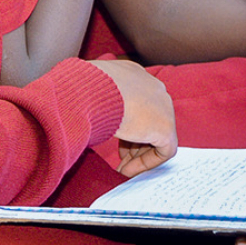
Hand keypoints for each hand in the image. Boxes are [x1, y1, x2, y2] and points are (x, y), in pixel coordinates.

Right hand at [92, 57, 175, 176]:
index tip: (115, 138)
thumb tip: (79, 109)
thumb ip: (94, 100)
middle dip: (134, 140)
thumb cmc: (82, 87)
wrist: (90, 90)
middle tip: (120, 156)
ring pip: (157, 136)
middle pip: (149, 119)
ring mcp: (163, 106)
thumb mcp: (87, 90)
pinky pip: (163, 151)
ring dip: (138, 155)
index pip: (137, 102)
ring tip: (121, 168)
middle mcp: (152, 87)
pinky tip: (127, 170)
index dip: (126, 123)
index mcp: (134, 74)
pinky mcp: (166, 127)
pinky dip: (145, 163)